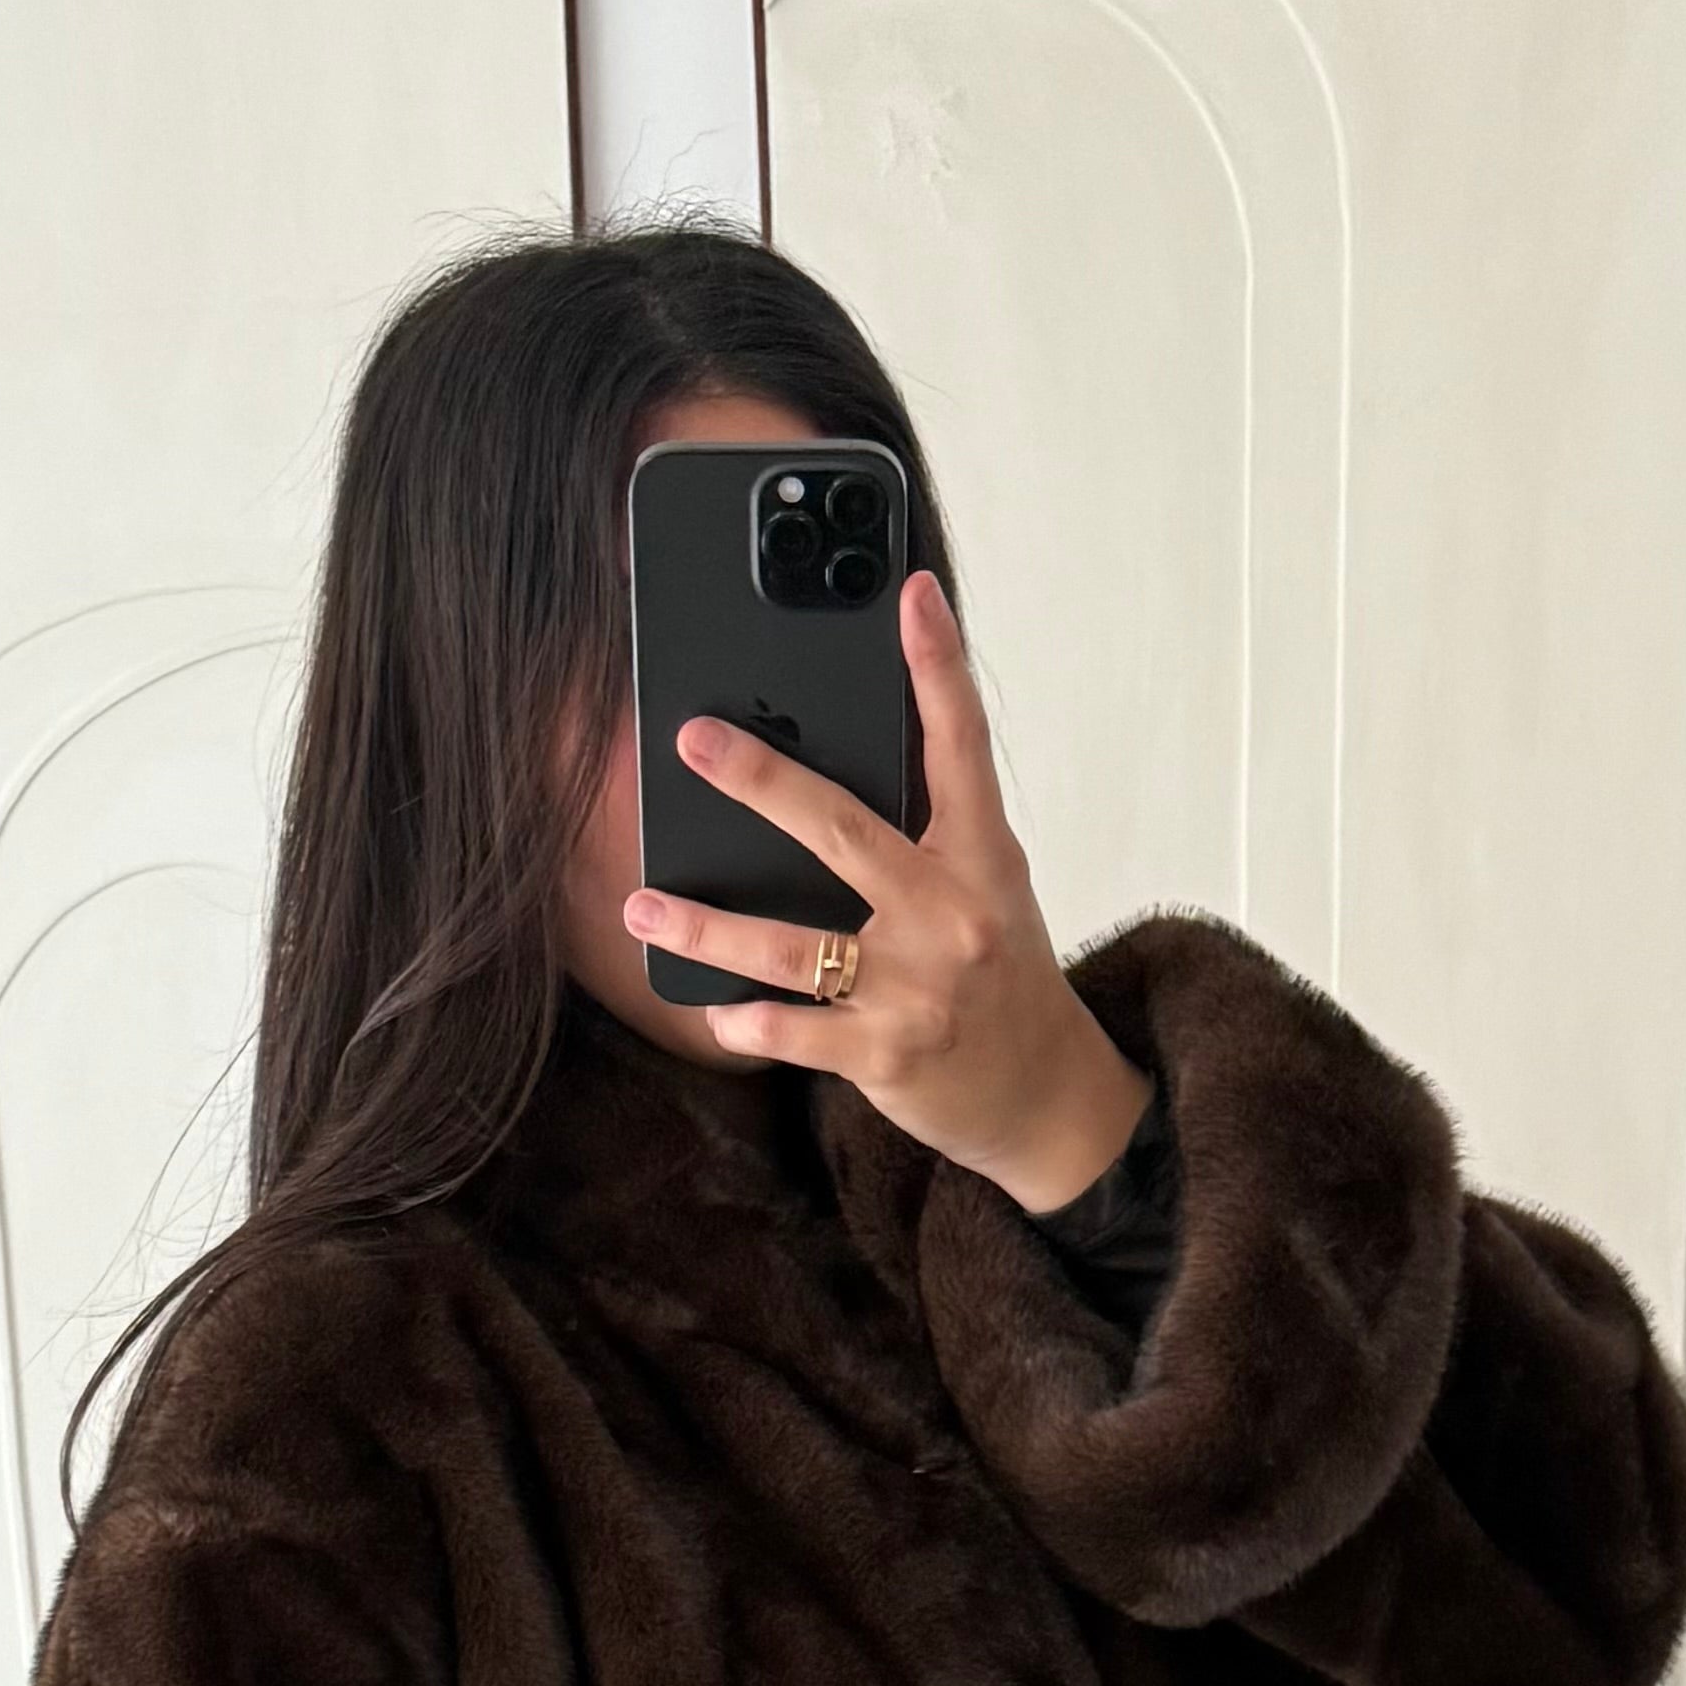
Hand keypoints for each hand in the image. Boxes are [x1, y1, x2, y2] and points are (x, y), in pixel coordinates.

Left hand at [622, 571, 1153, 1216]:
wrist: (1042, 1094)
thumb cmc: (1000, 972)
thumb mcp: (986, 885)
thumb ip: (927, 825)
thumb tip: (832, 754)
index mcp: (981, 857)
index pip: (961, 745)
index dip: (938, 664)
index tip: (912, 591)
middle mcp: (951, 915)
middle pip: (844, 831)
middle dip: (762, 780)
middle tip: (694, 739)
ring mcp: (916, 989)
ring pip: (791, 948)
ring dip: (707, 926)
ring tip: (643, 904)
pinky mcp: (886, 1055)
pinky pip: (793, 1032)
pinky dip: (745, 1021)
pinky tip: (714, 1008)